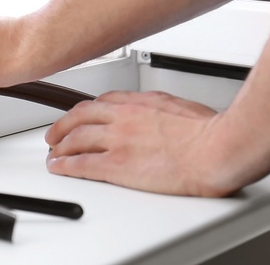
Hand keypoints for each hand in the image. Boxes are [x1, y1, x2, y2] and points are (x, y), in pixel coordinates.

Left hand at [45, 91, 237, 196]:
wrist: (216, 149)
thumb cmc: (210, 132)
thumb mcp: (182, 108)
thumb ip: (163, 111)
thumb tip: (162, 119)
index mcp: (140, 102)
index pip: (102, 102)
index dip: (85, 112)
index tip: (80, 118)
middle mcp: (123, 117)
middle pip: (80, 117)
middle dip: (63, 126)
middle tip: (55, 134)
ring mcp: (117, 139)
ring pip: (76, 139)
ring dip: (60, 146)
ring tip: (53, 153)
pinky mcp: (116, 164)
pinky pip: (81, 164)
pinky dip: (65, 165)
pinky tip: (58, 167)